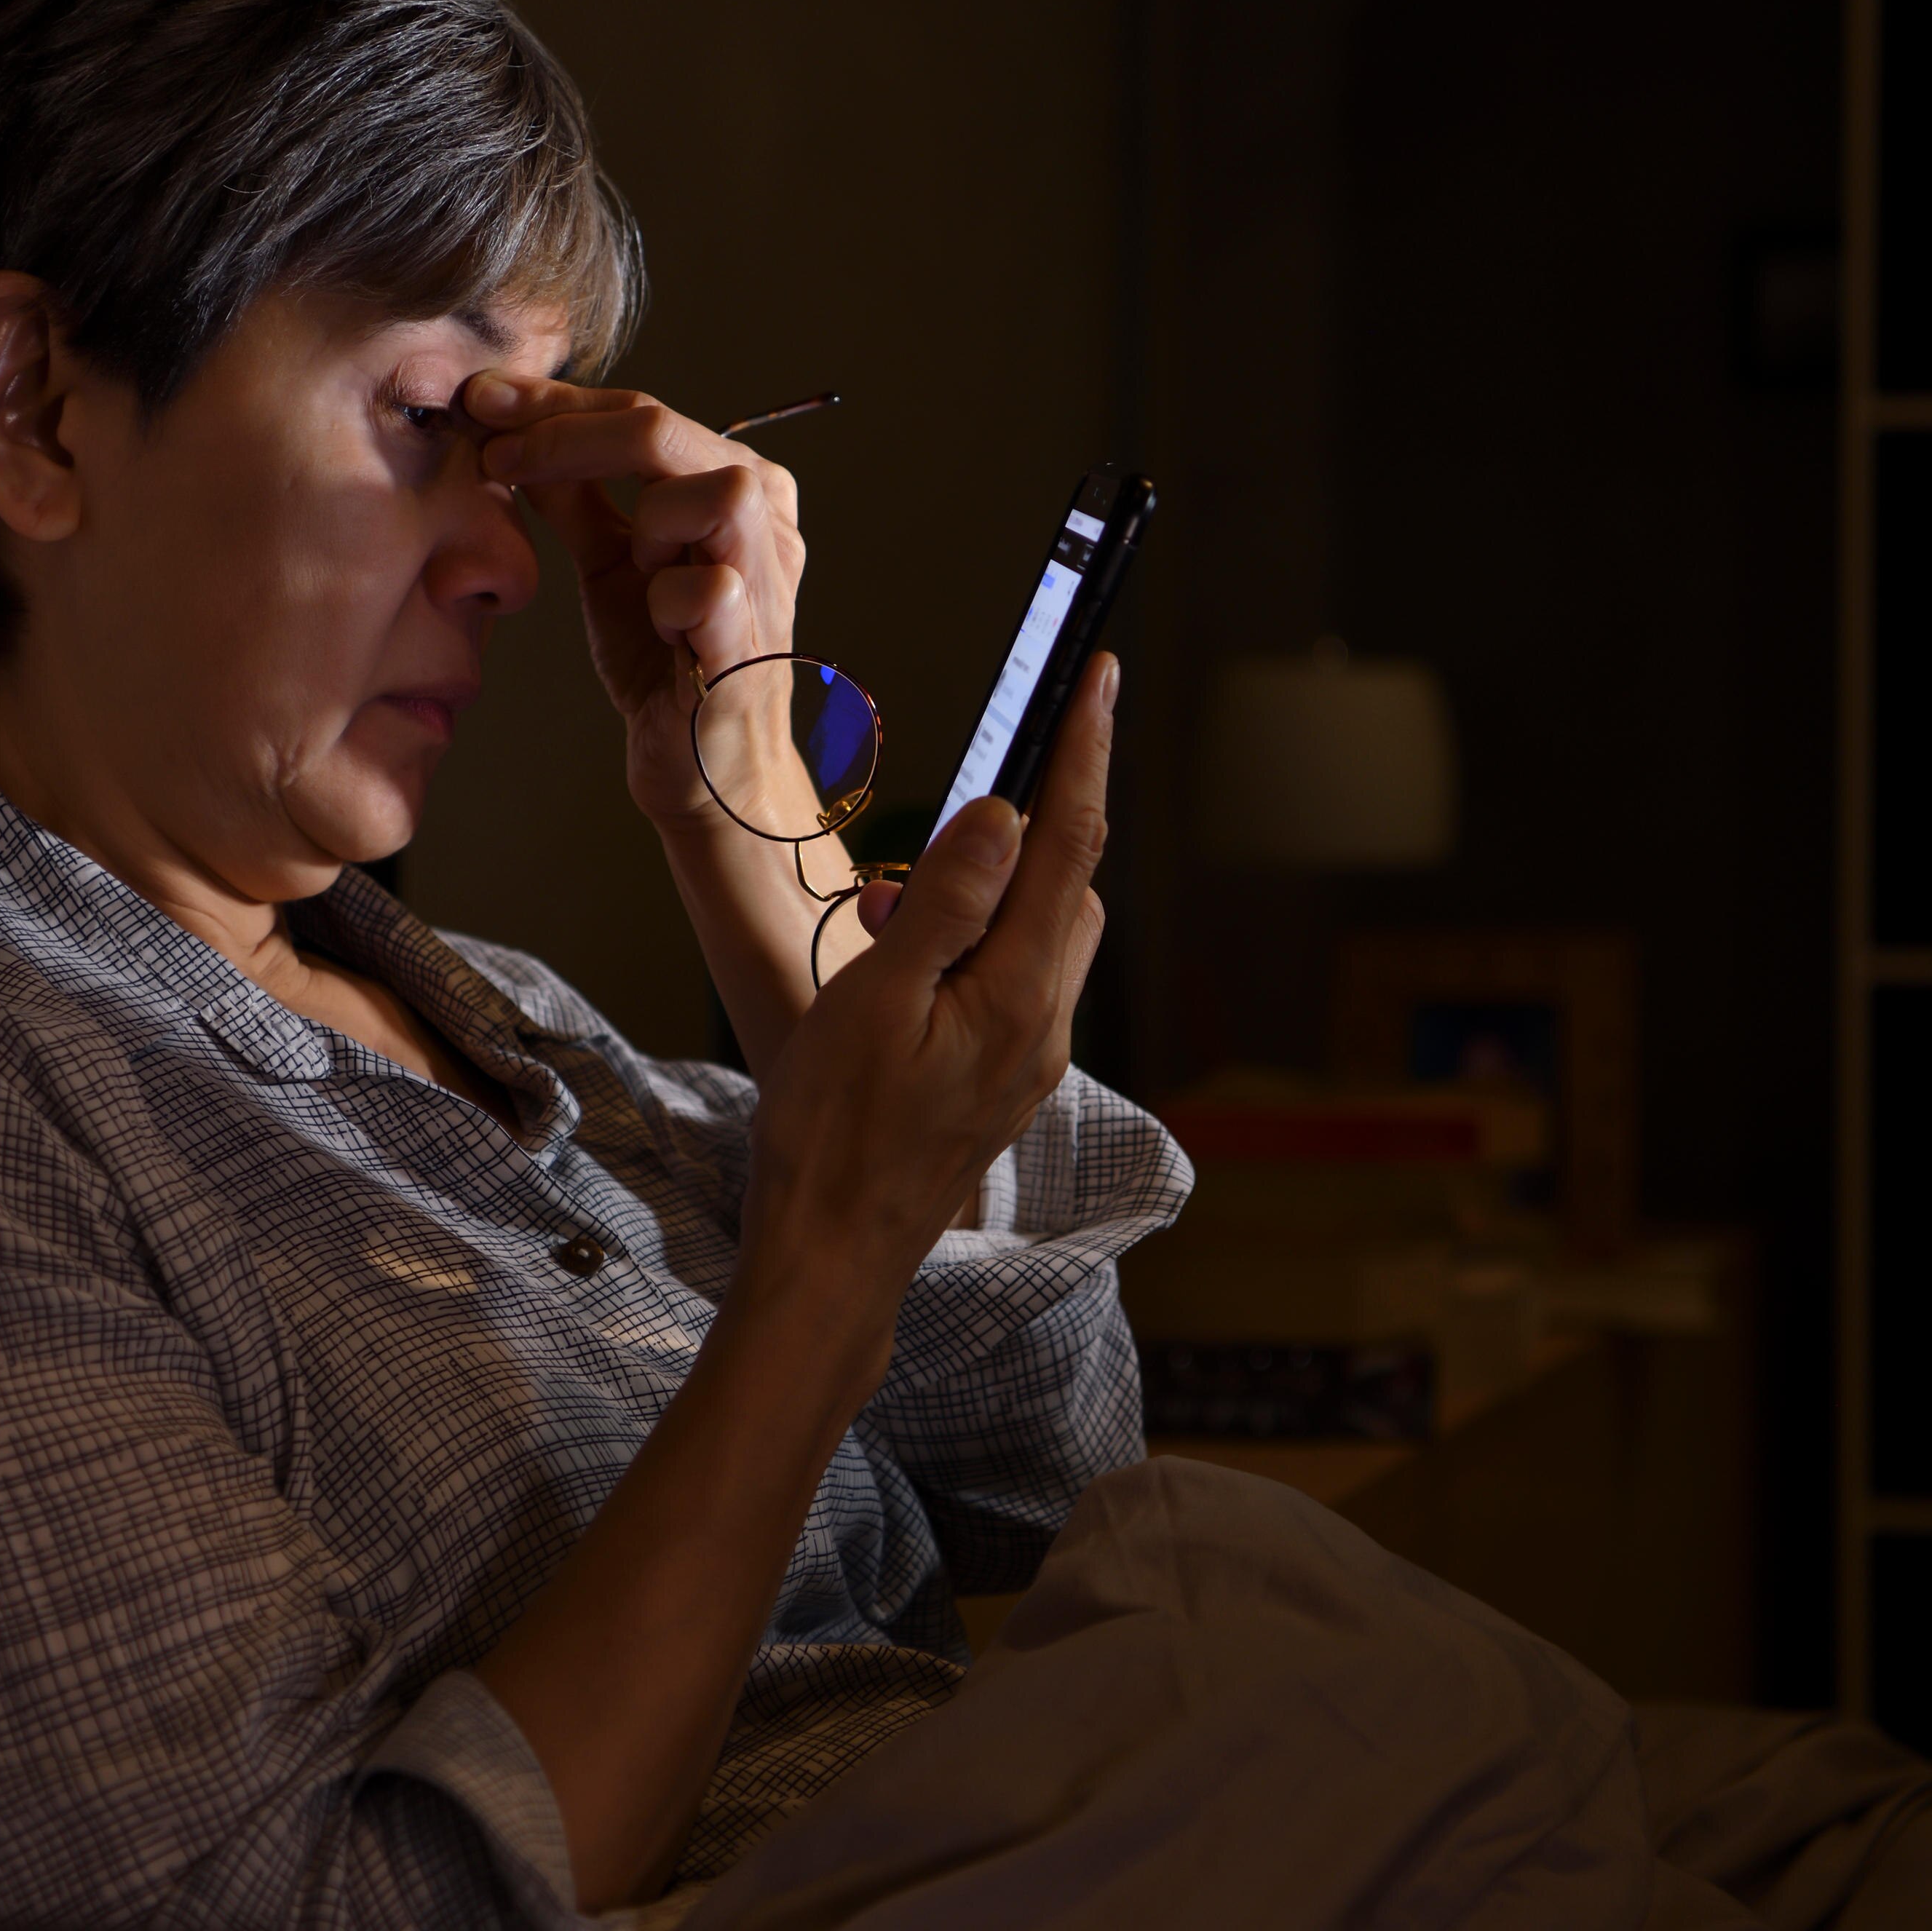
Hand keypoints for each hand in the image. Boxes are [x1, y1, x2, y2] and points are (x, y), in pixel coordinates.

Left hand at [461, 372, 803, 828]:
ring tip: (631, 567)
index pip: (642, 412)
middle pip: (664, 429)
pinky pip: (706, 592)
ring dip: (647, 521)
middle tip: (494, 450)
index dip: (555, 401)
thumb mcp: (610, 561)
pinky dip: (664, 605)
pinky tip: (660, 630)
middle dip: (564, 432)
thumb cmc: (664, 659)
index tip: (481, 399)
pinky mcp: (756, 644)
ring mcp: (769, 579)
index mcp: (737, 483)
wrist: (700, 766)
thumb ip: (578, 496)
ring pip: (713, 492)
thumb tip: (515, 427)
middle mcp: (767, 517)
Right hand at [743, 650, 1118, 1300]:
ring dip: (981, 896)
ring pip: (1038, 935)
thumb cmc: (834, 1135)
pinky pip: (1006, 982)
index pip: (1070, 844)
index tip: (1100, 675)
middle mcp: (1044, 1025)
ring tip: (883, 910)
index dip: (1085, 751)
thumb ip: (945, 903)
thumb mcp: (874, 1001)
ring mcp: (1027, 1057)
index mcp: (1021, 996)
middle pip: (1069, 885)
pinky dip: (964, 947)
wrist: (831, 1256)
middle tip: (943, 813)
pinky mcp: (1000, 1079)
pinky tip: (893, 966)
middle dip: (1025, 826)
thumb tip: (1005, 813)